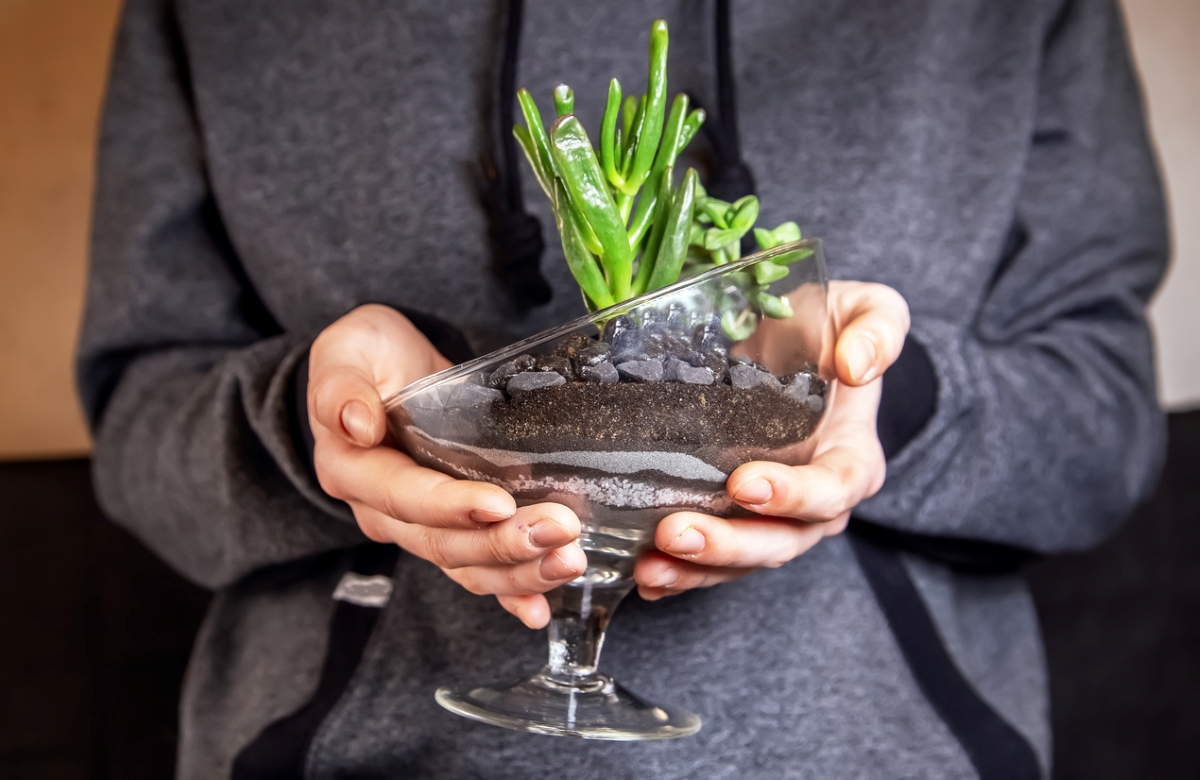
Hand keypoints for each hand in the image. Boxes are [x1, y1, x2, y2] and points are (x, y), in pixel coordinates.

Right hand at [308, 304, 585, 628]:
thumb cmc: (370, 355)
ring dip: (519, 571)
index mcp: (354, 469)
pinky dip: (510, 595)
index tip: (499, 503)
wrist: (387, 369)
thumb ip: (339, 384)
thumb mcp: (347, 348)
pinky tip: (539, 612)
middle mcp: (383, 510)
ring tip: (568, 559)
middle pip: (442, 542)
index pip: (405, 497)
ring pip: (466, 565)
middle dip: (503, 543)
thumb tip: (355, 423)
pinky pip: (478, 572)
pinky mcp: (450, 531)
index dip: (451, 505)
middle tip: (559, 529)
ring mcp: (418, 527)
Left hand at [634, 281, 910, 599]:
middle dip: (728, 544)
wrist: (791, 347)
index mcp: (852, 460)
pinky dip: (679, 575)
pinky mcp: (734, 523)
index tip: (744, 483)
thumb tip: (857, 366)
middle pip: (779, 541)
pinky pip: (712, 562)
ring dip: (696, 569)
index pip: (832, 490)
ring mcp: (772, 520)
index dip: (792, 494)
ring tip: (650, 567)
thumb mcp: (867, 310)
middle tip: (676, 533)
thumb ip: (879, 328)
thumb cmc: (829, 330)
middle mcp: (815, 505)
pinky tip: (644, 576)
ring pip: (740, 561)